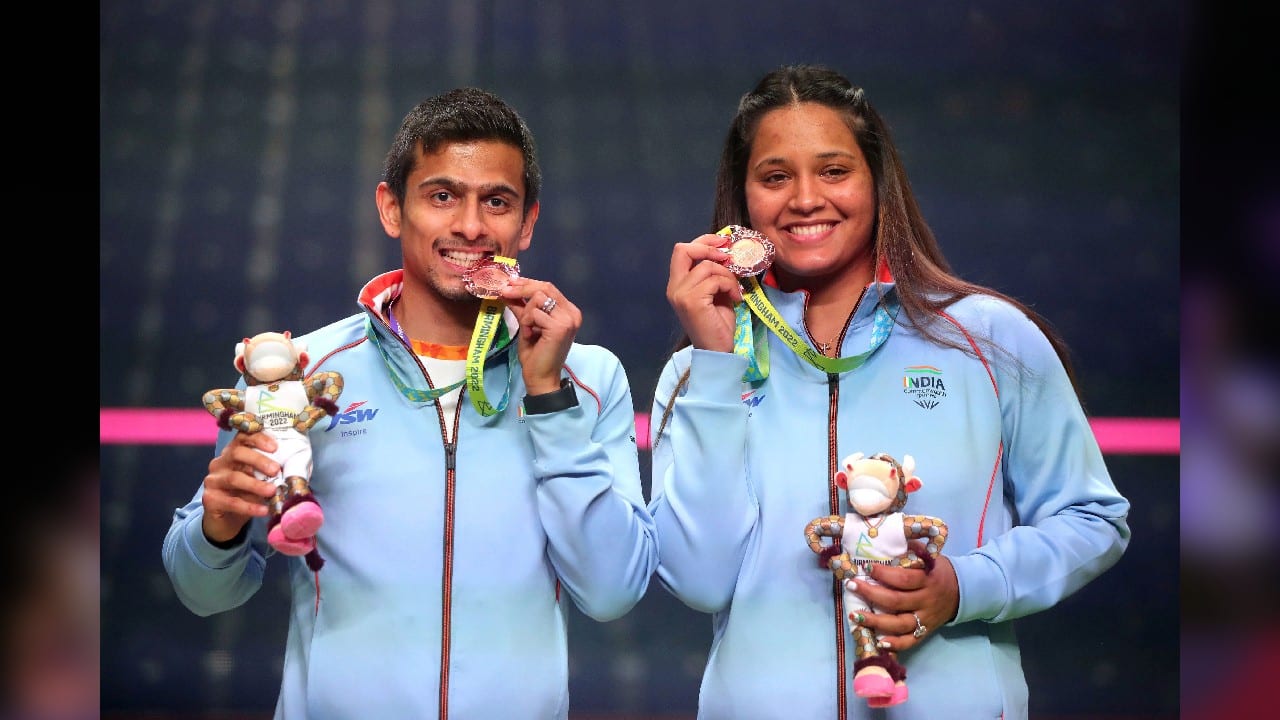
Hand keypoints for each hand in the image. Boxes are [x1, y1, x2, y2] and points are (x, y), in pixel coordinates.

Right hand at [200, 432, 278, 542]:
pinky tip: (263, 510)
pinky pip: (231, 502)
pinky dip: (249, 507)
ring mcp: (212, 481)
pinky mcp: (210, 499)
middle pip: (237, 453)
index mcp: (232, 453)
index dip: (258, 439)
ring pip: (234, 479)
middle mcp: (219, 463)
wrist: (226, 520)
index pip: (242, 438)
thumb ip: (268, 473)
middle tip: (276, 470)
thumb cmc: (246, 494)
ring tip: (272, 491)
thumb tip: (292, 470)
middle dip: (258, 460)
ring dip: (256, 485)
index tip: (275, 447)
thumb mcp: (258, 480)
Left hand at [500, 277, 581, 394]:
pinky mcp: (560, 327)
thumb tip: (508, 290)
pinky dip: (527, 323)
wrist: (540, 377)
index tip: (510, 282)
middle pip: (545, 288)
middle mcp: (572, 313)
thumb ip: (522, 307)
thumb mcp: (527, 325)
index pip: (548, 288)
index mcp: (568, 311)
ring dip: (526, 313)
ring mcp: (568, 319)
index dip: (528, 283)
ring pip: (538, 298)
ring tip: (527, 330)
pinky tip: (530, 336)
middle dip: (521, 288)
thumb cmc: (535, 354)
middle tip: (504, 291)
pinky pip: (535, 313)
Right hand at [666, 234, 743, 352]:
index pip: (682, 251)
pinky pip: (715, 280)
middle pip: (683, 250)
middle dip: (709, 247)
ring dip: (727, 275)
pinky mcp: (692, 301)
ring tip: (734, 290)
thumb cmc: (717, 324)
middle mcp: (674, 287)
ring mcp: (681, 294)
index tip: (723, 243)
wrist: (717, 351)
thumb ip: (713, 274)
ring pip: (707, 266)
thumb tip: (726, 252)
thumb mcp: (715, 292)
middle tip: (728, 256)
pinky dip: (729, 286)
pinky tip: (735, 298)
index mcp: (677, 284)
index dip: (703, 241)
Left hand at [849, 552, 959, 650]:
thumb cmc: (939, 571)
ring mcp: (926, 619)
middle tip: (851, 585)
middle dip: (871, 594)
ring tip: (855, 615)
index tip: (866, 567)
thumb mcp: (931, 557)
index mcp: (928, 580)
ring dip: (875, 622)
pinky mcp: (925, 632)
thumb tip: (889, 539)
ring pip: (900, 624)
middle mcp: (927, 601)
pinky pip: (910, 642)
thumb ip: (912, 551)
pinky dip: (895, 644)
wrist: (962, 592)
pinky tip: (878, 642)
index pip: (904, 579)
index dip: (884, 574)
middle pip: (897, 602)